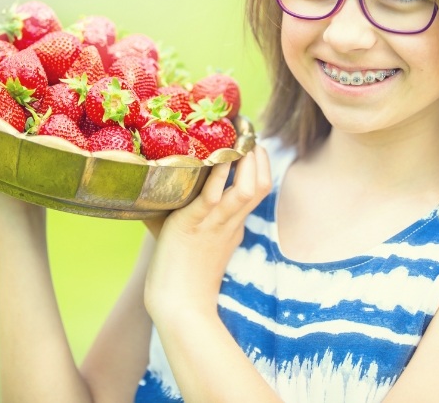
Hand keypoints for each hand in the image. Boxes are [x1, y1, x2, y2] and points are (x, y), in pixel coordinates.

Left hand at [144, 145, 270, 323]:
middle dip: (259, 157)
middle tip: (248, 133)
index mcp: (234, 225)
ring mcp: (215, 224)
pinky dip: (217, 175)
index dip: (260, 166)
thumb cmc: (184, 276)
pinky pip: (211, 196)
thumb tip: (188, 195)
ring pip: (246, 189)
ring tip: (239, 139)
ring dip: (246, 161)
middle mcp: (231, 223)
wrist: (178, 305)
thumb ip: (205, 219)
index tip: (253, 145)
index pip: (258, 190)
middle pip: (259, 186)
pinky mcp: (192, 225)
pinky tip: (216, 155)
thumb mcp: (205, 243)